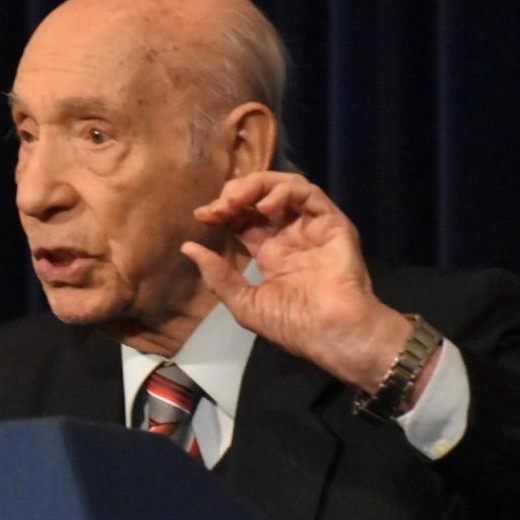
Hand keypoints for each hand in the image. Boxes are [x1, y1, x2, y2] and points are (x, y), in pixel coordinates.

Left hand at [181, 171, 421, 395]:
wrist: (331, 333)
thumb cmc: (292, 325)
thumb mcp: (244, 303)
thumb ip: (218, 275)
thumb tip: (187, 247)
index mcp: (270, 252)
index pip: (243, 218)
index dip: (222, 211)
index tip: (202, 216)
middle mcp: (290, 234)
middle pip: (260, 196)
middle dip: (235, 194)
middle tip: (218, 206)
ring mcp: (311, 226)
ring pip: (284, 186)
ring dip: (255, 186)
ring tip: (235, 201)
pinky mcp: (331, 222)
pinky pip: (308, 193)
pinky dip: (283, 191)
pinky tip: (264, 207)